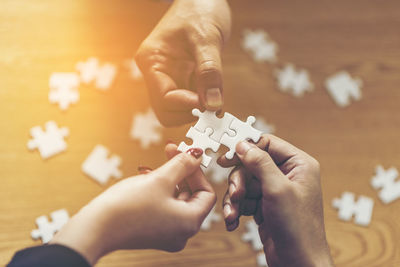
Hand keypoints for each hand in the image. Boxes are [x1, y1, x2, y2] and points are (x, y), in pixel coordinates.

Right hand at [51, 145, 215, 264]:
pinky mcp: (152, 231)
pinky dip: (159, 191)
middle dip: (181, 171)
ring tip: (154, 165)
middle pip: (191, 195)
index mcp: (190, 223)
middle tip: (171, 151)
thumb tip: (197, 155)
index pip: (206, 193)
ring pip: (176, 199)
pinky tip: (147, 177)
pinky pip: (164, 207)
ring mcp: (166, 234)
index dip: (197, 171)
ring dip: (169, 179)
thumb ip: (182, 164)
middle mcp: (181, 232)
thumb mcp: (160, 179)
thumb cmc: (128, 206)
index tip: (185, 155)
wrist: (94, 228)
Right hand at [136, 0, 230, 125]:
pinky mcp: (182, 77)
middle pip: (166, 110)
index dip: (186, 106)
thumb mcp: (207, 39)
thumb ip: (210, 72)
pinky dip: (203, 102)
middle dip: (189, 113)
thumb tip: (213, 104)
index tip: (209, 105)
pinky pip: (190, 99)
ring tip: (217, 101)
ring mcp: (169, 76)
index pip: (163, 98)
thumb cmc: (200, 10)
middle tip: (213, 108)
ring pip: (178, 108)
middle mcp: (157, 72)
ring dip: (198, 110)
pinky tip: (216, 96)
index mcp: (152, 61)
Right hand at [218, 135, 333, 266]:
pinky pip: (244, 197)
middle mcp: (287, 174)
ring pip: (245, 181)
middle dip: (240, 180)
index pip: (267, 144)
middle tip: (237, 194)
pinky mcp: (265, 205)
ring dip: (236, 197)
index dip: (246, 148)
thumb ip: (259, 163)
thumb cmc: (298, 228)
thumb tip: (243, 144)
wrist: (298, 263)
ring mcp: (275, 191)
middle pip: (251, 164)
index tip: (227, 157)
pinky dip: (237, 208)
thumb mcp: (277, 189)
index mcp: (298, 164)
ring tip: (234, 212)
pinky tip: (234, 220)